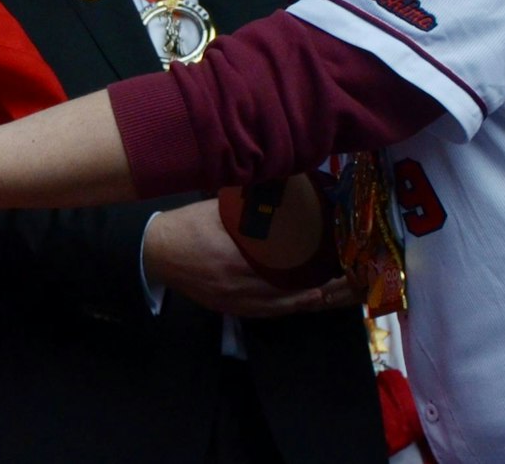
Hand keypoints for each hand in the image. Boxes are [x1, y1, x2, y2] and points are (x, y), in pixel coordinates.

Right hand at [143, 200, 354, 317]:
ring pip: (283, 306)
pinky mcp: (230, 309)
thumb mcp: (218, 210)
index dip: (318, 273)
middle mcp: (240, 287)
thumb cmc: (186, 227)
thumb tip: (282, 192)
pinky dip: (290, 305)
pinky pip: (267, 311)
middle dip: (324, 290)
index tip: (342, 264)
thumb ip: (251, 207)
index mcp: (237, 261)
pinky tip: (305, 299)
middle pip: (293, 295)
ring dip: (311, 300)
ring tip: (336, 291)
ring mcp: (235, 302)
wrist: (154, 253)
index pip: (288, 272)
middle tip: (350, 281)